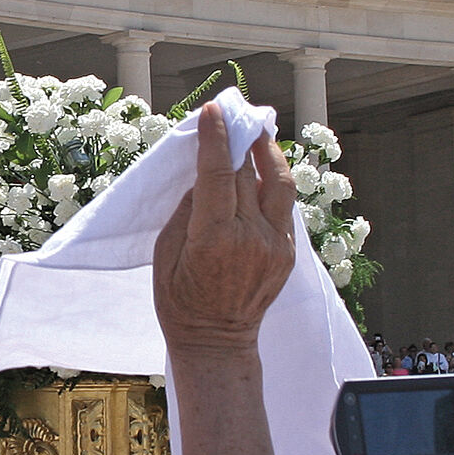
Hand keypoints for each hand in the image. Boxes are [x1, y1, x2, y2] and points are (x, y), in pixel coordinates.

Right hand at [152, 101, 296, 358]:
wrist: (216, 343)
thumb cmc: (179, 301)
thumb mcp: (165, 253)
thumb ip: (186, 210)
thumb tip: (205, 176)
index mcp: (214, 237)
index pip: (219, 173)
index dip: (216, 137)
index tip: (214, 111)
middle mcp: (250, 237)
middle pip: (248, 173)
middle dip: (239, 140)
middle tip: (232, 115)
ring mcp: (274, 245)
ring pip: (279, 184)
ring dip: (268, 154)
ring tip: (258, 135)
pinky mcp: (287, 254)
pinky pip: (284, 208)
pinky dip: (273, 184)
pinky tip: (262, 172)